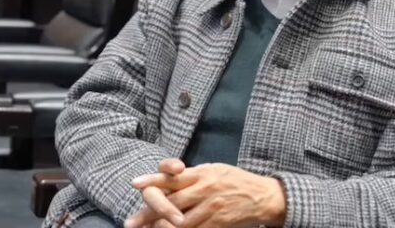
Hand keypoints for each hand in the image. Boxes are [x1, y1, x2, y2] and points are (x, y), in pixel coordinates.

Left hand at [128, 162, 286, 227]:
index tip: (135, 183)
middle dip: (148, 213)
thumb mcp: (214, 170)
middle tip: (131, 222)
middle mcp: (205, 189)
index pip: (172, 177)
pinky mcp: (218, 223)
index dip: (152, 180)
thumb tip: (166, 180)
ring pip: (180, 222)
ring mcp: (211, 208)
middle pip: (171, 202)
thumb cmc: (235, 181)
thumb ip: (191, 176)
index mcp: (202, 174)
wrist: (263, 196)